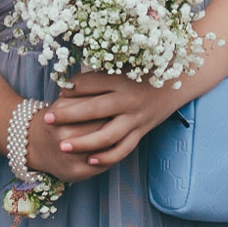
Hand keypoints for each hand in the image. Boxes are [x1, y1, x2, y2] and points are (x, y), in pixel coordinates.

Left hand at [38, 70, 195, 169]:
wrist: (181, 81)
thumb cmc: (146, 70)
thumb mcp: (124, 66)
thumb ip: (98, 74)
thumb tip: (68, 86)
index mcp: (122, 79)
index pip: (91, 83)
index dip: (71, 87)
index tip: (57, 91)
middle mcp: (129, 100)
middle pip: (94, 110)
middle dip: (68, 115)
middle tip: (46, 119)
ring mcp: (136, 118)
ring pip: (107, 135)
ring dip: (84, 142)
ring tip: (63, 146)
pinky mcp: (142, 131)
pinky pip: (124, 148)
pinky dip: (107, 156)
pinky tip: (90, 160)